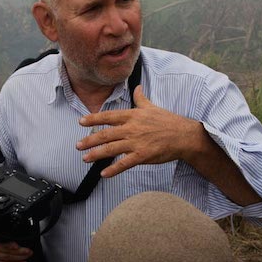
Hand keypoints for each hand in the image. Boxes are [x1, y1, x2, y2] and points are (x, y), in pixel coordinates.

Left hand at [76, 85, 202, 176]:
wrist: (183, 136)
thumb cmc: (168, 121)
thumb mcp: (152, 107)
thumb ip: (141, 98)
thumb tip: (137, 87)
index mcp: (133, 116)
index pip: (109, 116)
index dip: (93, 119)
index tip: (81, 122)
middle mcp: (132, 128)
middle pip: (106, 134)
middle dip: (89, 140)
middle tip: (78, 145)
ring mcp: (136, 143)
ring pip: (111, 149)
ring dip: (96, 154)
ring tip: (85, 158)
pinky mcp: (143, 156)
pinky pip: (124, 164)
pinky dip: (113, 170)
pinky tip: (103, 174)